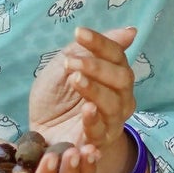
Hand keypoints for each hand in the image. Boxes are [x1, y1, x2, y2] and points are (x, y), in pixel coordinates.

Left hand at [29, 25, 136, 154]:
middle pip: (122, 79)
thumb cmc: (56, 97)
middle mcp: (120, 97)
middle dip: (97, 67)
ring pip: (114, 104)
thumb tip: (131, 31)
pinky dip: (94, 119)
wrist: (41, 130)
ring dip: (94, 89)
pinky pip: (101, 130)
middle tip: (71, 63)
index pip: (116, 55)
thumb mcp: (65, 67)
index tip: (79, 33)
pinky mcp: (99, 141)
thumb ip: (91, 49)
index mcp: (113, 75)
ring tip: (74, 80)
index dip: (100, 43)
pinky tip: (85, 109)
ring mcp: (112, 120)